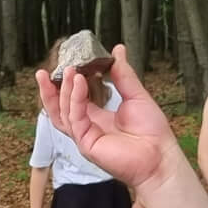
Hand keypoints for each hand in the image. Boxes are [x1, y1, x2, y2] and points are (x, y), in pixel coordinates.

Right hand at [37, 48, 183, 192]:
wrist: (160, 156)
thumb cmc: (152, 132)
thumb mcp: (136, 95)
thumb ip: (123, 74)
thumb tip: (118, 50)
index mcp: (97, 117)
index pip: (74, 99)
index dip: (67, 83)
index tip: (67, 64)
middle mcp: (88, 127)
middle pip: (60, 109)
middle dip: (51, 90)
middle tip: (46, 71)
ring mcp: (85, 136)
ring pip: (63, 113)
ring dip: (63, 91)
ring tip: (68, 71)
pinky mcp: (87, 144)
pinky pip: (75, 119)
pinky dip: (75, 99)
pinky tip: (78, 83)